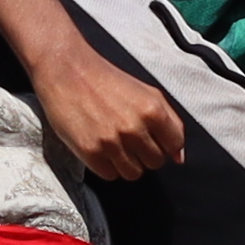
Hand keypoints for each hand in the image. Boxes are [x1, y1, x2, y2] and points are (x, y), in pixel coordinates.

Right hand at [30, 38, 187, 184]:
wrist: (67, 70)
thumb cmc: (104, 79)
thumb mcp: (145, 91)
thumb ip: (169, 121)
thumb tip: (178, 156)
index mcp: (153, 110)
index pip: (175, 145)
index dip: (165, 144)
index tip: (154, 139)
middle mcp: (135, 127)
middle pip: (155, 162)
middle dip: (144, 153)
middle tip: (128, 137)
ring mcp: (112, 141)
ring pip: (133, 173)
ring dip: (126, 163)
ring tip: (114, 143)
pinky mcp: (91, 152)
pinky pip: (110, 175)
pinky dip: (106, 165)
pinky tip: (100, 146)